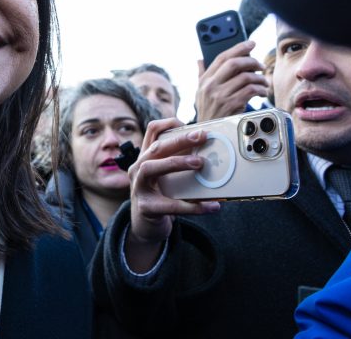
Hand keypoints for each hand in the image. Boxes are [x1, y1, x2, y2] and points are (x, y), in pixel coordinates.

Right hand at [124, 118, 220, 271]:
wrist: (145, 226)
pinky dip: (193, 206)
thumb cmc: (160, 196)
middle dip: (179, 140)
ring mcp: (138, 187)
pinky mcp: (146, 207)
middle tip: (202, 137)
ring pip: (151, 168)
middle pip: (155, 148)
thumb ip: (180, 164)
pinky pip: (170, 205)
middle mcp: (137, 169)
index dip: (169, 123)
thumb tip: (212, 155)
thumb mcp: (166, 176)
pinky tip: (211, 206)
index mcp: (145, 158)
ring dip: (176, 163)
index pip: (152, 132)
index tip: (189, 124)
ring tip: (200, 164)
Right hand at [195, 41, 268, 121]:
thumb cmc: (207, 112)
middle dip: (252, 61)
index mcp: (204, 80)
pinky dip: (260, 90)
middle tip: (261, 66)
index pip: (221, 57)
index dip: (238, 48)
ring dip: (259, 78)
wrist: (208, 134)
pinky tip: (262, 93)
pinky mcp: (231, 105)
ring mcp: (220, 95)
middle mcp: (210, 86)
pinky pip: (251, 90)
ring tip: (263, 83)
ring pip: (246, 77)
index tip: (251, 43)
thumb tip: (200, 60)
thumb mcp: (200, 93)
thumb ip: (201, 75)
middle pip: (234, 63)